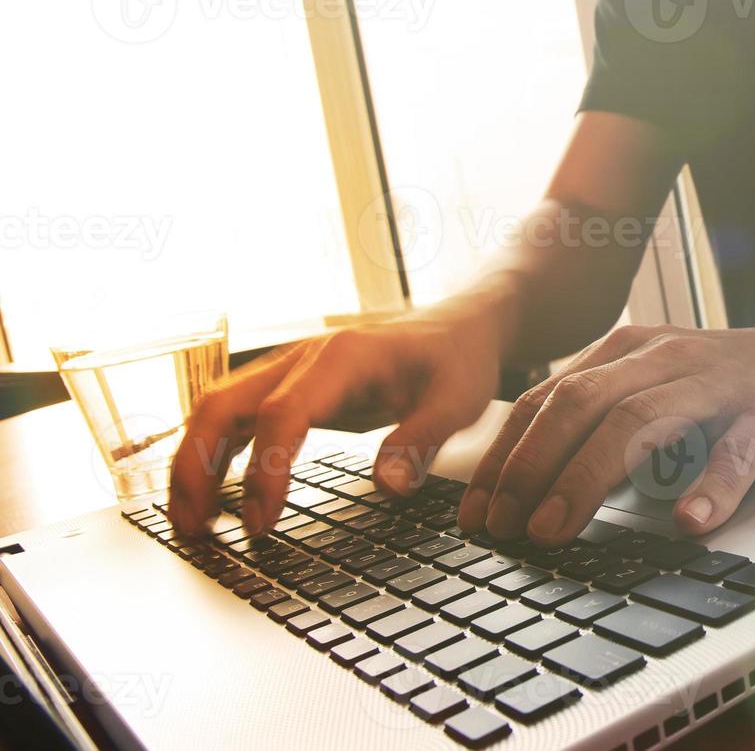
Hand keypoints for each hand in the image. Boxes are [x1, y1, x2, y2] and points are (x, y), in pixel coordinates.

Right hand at [168, 304, 501, 537]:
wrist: (459, 327)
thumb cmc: (456, 361)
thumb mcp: (457, 402)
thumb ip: (421, 442)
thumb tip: (386, 488)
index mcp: (342, 358)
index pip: (281, 413)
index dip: (263, 471)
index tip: (262, 523)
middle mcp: (304, 359)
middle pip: (223, 405)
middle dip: (197, 468)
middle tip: (197, 531)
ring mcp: (290, 370)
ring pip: (218, 409)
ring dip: (193, 464)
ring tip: (191, 525)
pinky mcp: (291, 387)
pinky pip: (236, 417)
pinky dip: (214, 455)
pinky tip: (213, 498)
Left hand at [457, 321, 754, 544]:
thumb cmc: (728, 382)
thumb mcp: (653, 383)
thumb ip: (598, 416)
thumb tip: (524, 480)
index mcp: (626, 350)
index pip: (545, 400)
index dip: (504, 458)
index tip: (476, 513)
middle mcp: (662, 358)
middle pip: (579, 405)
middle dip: (531, 469)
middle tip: (506, 528)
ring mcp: (715, 384)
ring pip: (641, 422)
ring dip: (590, 477)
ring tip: (558, 529)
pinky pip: (735, 452)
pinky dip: (711, 487)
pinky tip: (690, 521)